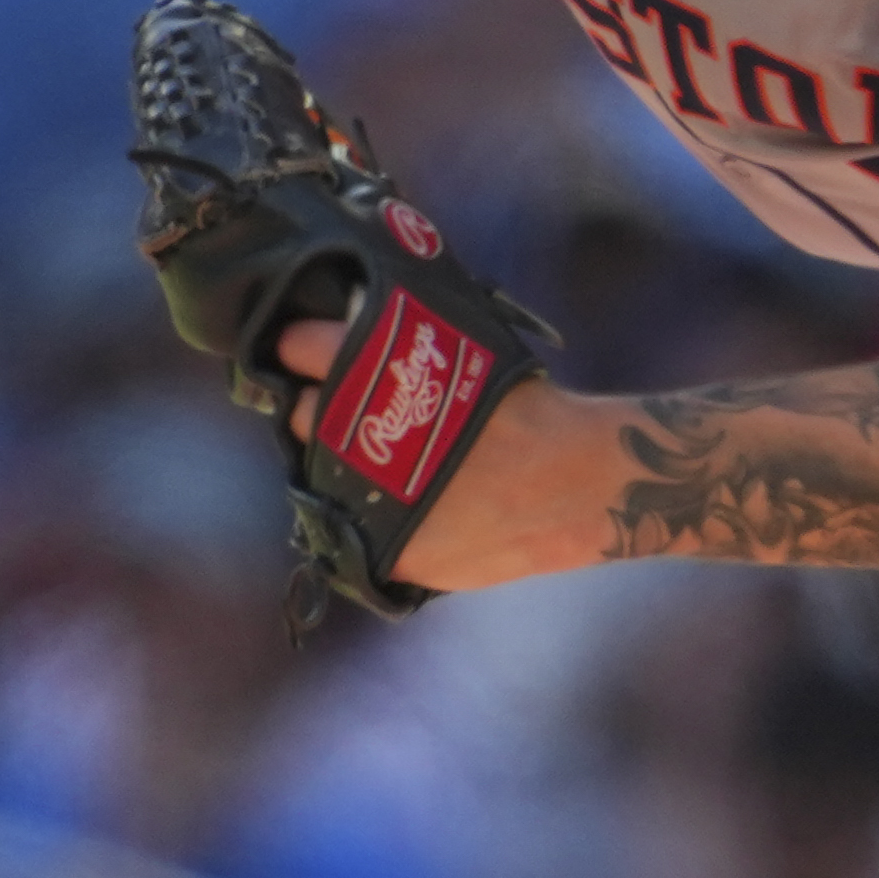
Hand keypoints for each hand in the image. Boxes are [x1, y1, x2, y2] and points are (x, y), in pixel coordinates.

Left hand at [267, 304, 617, 604]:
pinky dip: (368, 515)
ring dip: (338, 465)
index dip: (301, 347)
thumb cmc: (531, 409)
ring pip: (320, 476)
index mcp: (378, 372)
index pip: (302, 346)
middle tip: (352, 416)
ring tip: (380, 464)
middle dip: (321, 411)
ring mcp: (366, 497)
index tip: (301, 352)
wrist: (578, 483)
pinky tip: (403, 505)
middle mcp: (359, 433)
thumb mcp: (465, 352)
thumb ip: (405, 350)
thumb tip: (358, 328)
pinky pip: (355, 526)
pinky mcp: (387, 548)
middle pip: (302, 415)